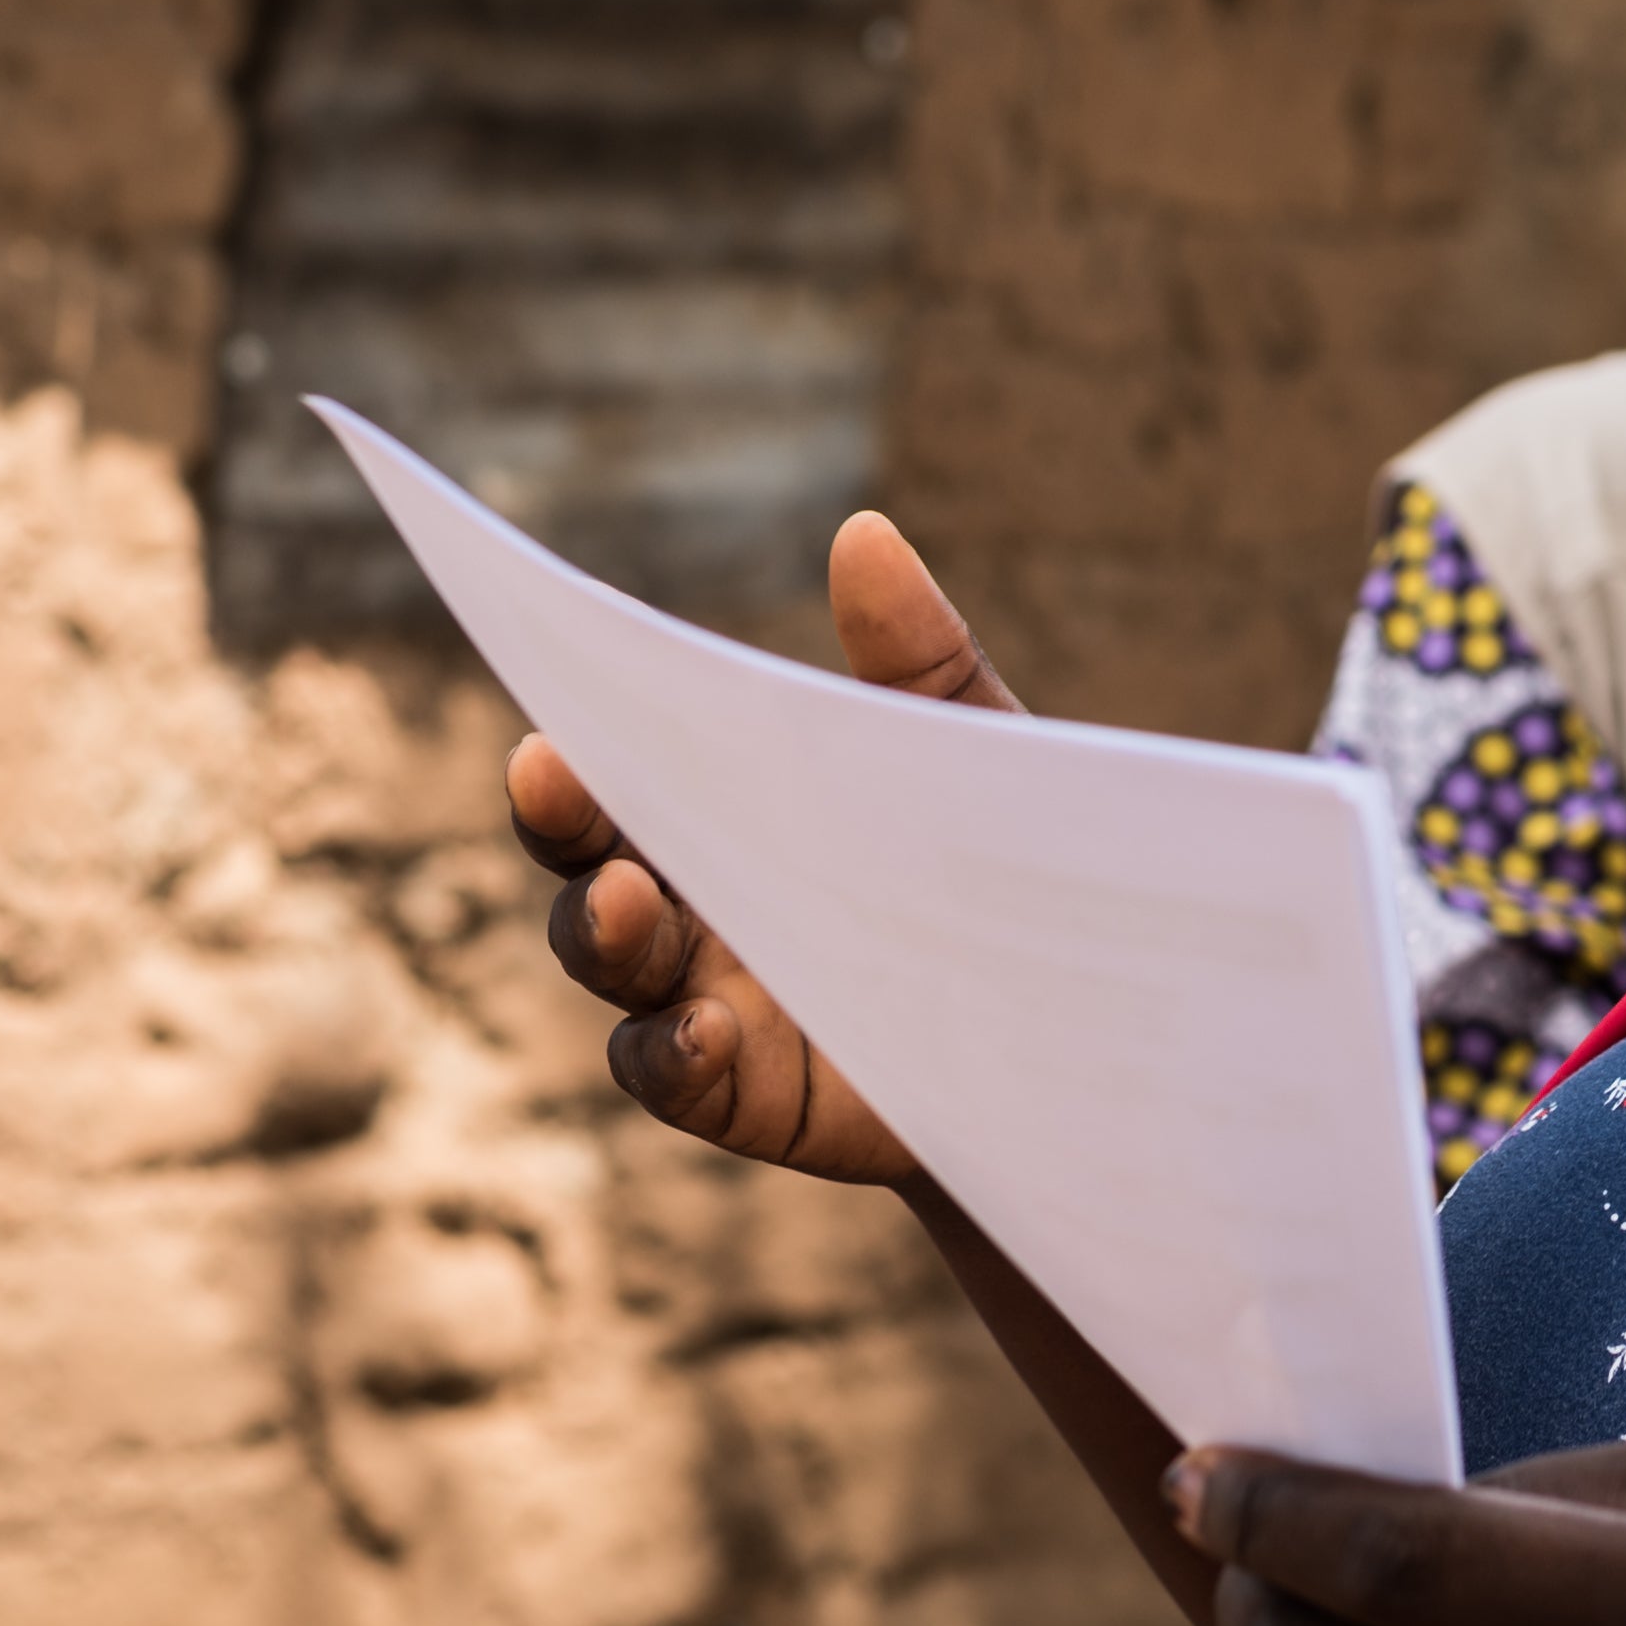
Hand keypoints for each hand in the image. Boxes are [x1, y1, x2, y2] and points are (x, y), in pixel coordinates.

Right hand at [506, 508, 1022, 1186]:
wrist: (1077, 1027)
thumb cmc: (1004, 873)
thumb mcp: (975, 756)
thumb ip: (921, 657)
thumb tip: (865, 532)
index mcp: (725, 813)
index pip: (624, 766)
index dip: (575, 734)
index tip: (548, 678)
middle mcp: (696, 905)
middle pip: (587, 859)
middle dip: (560, 815)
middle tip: (550, 768)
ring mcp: (710, 1000)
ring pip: (611, 965)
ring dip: (602, 928)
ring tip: (631, 900)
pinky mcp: (751, 1092)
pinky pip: (673, 1078)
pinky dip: (671, 1054)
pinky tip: (708, 1030)